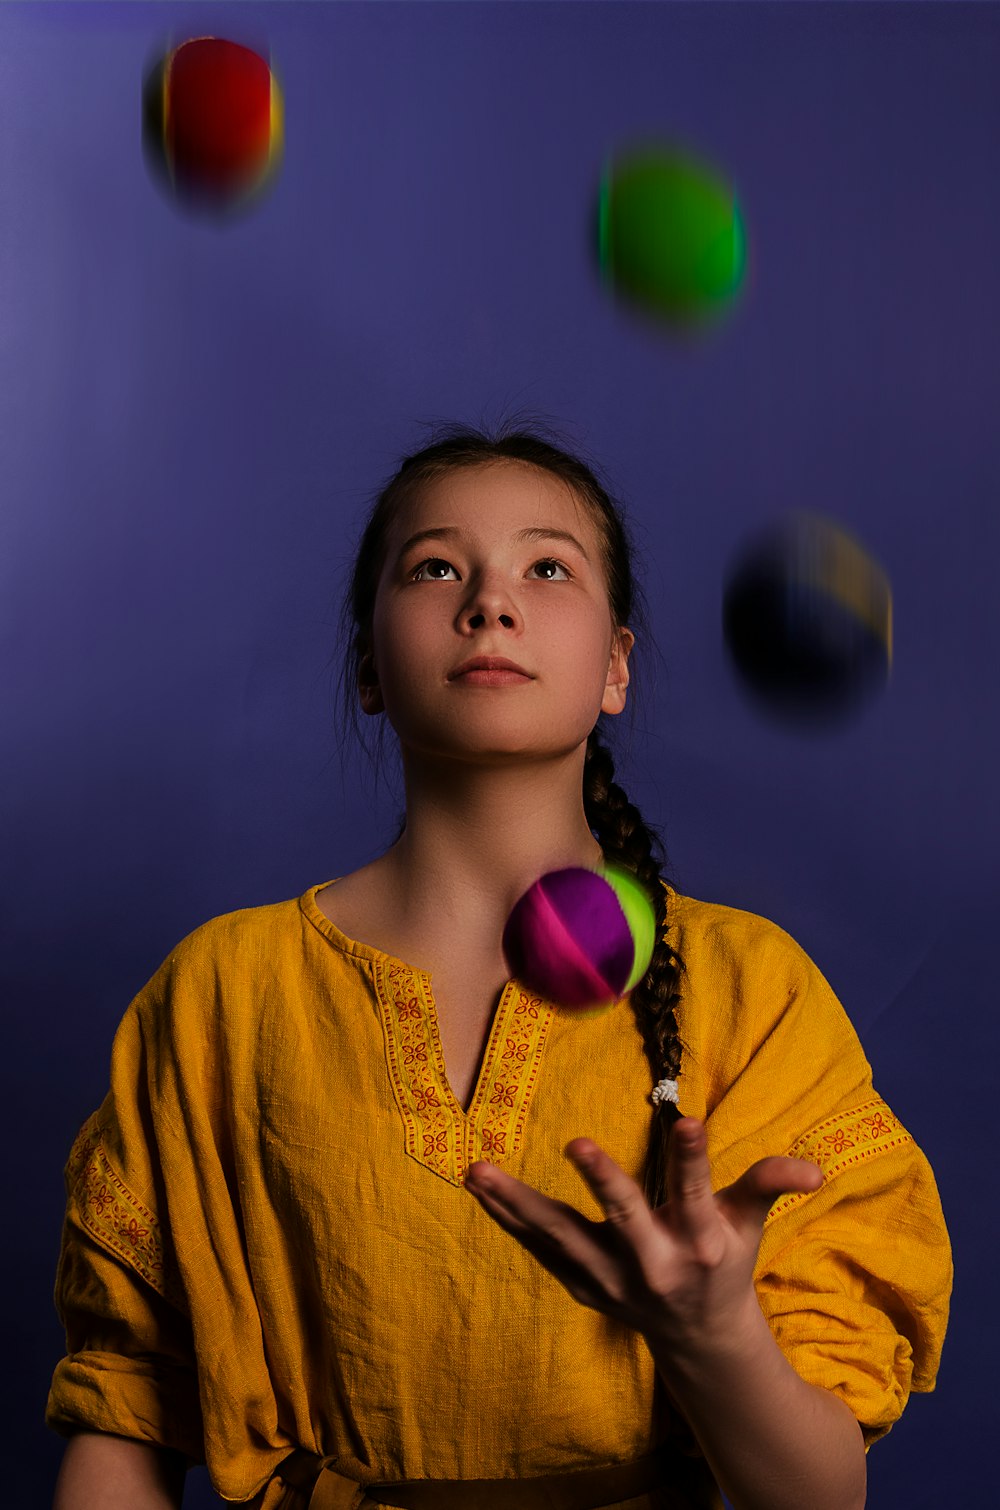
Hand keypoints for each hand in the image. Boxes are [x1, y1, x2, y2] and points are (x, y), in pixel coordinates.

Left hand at [464, 1118, 822, 1349]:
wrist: (699, 1339)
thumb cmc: (724, 1261)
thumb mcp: (749, 1224)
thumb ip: (769, 1185)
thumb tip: (814, 1169)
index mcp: (701, 1242)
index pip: (698, 1192)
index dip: (693, 1158)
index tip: (687, 1120)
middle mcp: (656, 1263)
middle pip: (626, 1217)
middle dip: (604, 1182)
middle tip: (577, 1142)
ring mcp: (614, 1280)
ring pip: (562, 1237)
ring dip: (518, 1204)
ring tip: (478, 1171)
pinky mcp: (584, 1285)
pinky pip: (540, 1248)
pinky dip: (510, 1220)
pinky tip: (480, 1189)